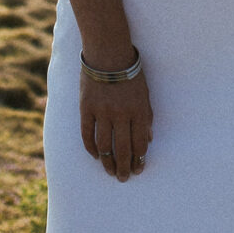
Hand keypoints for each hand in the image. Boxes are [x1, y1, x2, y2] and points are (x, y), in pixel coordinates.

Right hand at [80, 65, 152, 180]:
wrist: (108, 54)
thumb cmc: (130, 74)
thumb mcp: (145, 94)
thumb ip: (146, 118)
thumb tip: (148, 141)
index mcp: (138, 111)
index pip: (139, 144)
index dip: (139, 160)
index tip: (138, 169)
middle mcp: (121, 114)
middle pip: (122, 149)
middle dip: (124, 167)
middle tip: (123, 178)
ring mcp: (102, 112)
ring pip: (104, 146)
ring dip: (107, 162)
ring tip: (110, 171)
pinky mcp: (86, 109)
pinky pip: (87, 134)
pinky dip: (91, 148)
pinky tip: (95, 156)